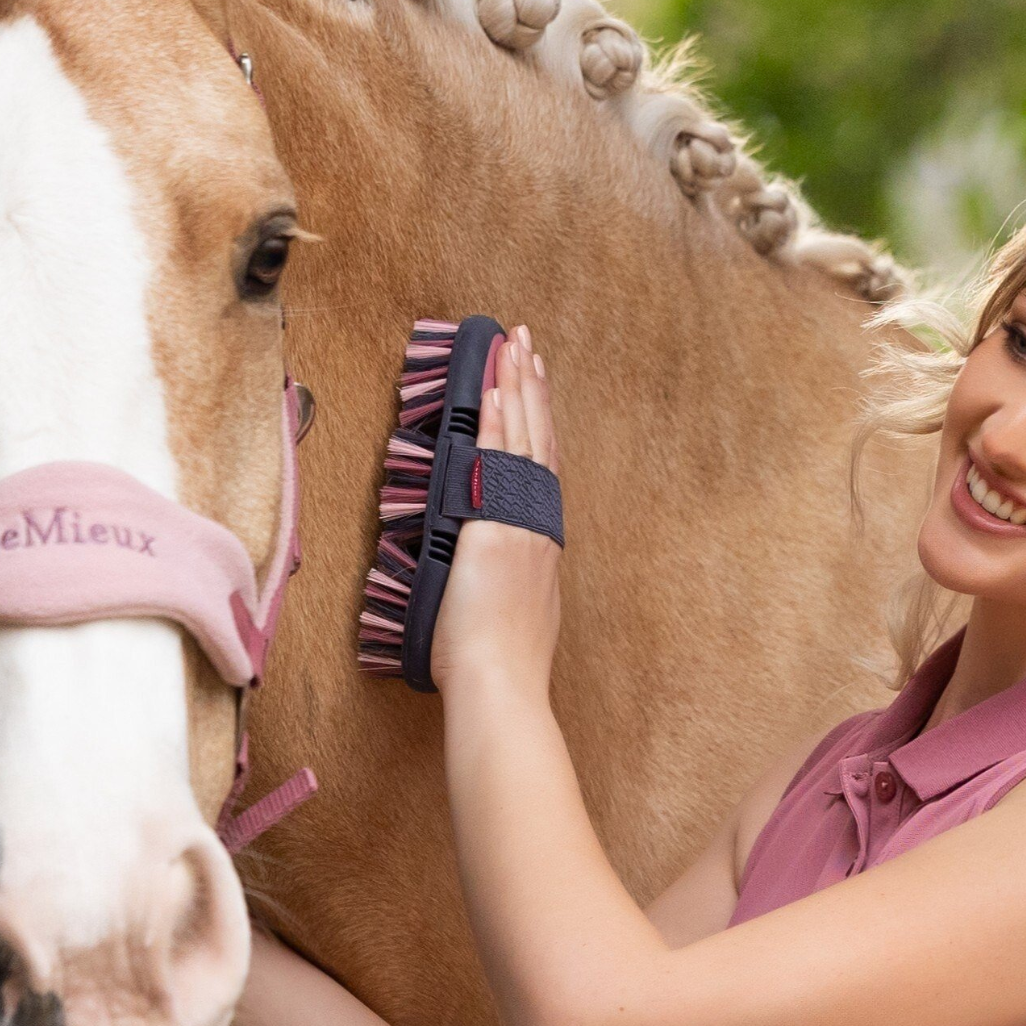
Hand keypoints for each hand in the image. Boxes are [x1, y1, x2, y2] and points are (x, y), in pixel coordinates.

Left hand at [431, 325, 563, 698]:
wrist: (501, 682)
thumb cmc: (498, 667)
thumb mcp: (509, 617)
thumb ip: (501, 589)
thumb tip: (485, 583)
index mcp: (539, 546)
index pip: (540, 468)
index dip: (539, 424)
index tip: (534, 386)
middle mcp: (537, 526)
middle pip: (539, 441)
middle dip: (533, 389)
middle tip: (528, 344)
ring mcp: (520, 524)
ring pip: (522, 441)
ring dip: (517, 388)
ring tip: (515, 345)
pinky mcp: (495, 528)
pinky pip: (497, 463)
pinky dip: (498, 421)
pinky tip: (495, 387)